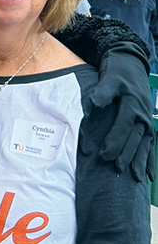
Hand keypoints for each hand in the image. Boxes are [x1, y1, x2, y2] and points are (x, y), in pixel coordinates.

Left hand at [89, 47, 154, 181]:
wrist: (130, 65)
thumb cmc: (117, 72)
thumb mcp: (109, 78)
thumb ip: (102, 91)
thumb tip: (94, 103)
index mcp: (132, 105)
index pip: (123, 127)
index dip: (114, 141)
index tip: (104, 154)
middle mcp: (142, 115)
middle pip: (135, 139)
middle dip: (126, 155)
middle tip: (116, 169)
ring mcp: (146, 120)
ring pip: (144, 144)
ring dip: (141, 161)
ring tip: (137, 179)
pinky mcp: (146, 123)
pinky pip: (150, 144)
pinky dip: (150, 159)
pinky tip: (150, 175)